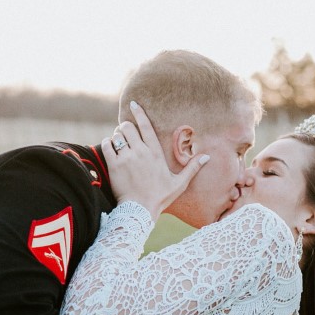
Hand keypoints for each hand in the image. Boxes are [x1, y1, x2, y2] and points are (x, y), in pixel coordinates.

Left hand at [100, 101, 209, 219]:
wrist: (141, 210)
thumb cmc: (160, 197)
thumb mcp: (179, 183)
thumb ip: (192, 168)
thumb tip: (207, 157)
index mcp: (156, 153)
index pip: (146, 126)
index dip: (139, 113)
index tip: (134, 104)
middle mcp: (141, 152)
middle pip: (128, 127)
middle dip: (125, 127)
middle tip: (124, 133)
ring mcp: (127, 157)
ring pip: (117, 135)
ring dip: (116, 135)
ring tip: (118, 141)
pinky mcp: (115, 165)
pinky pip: (107, 145)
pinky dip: (107, 143)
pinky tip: (109, 147)